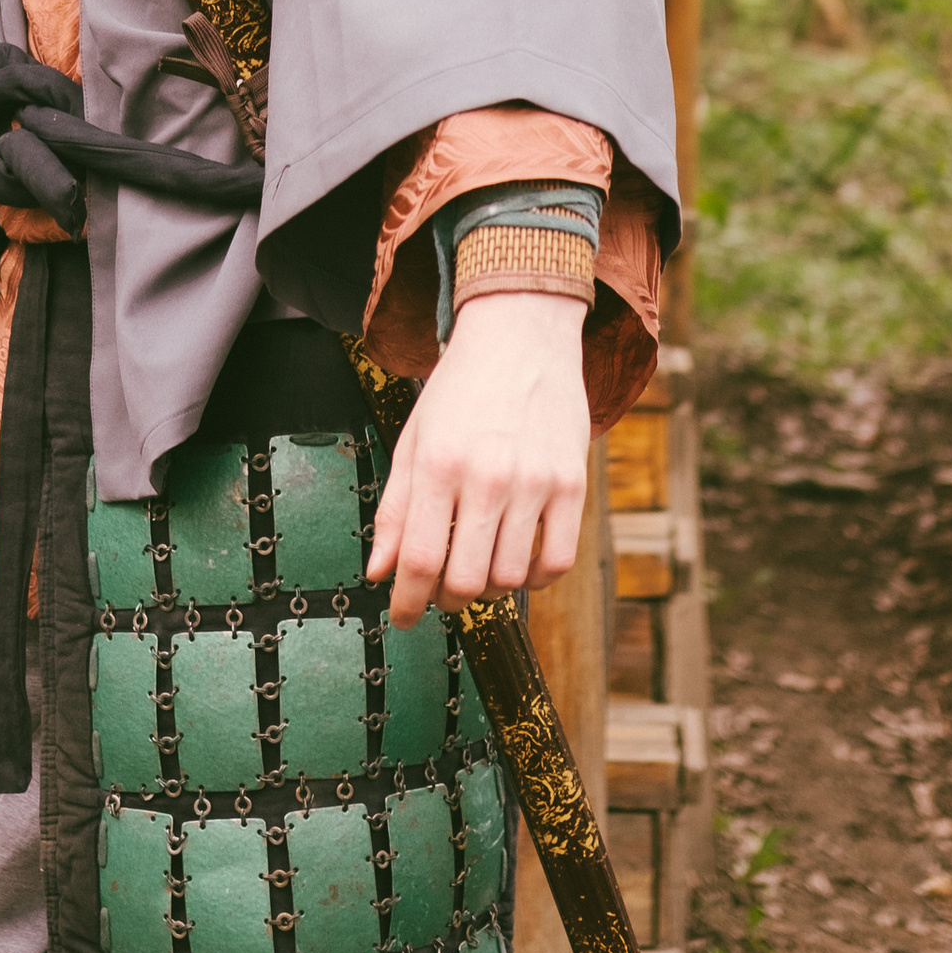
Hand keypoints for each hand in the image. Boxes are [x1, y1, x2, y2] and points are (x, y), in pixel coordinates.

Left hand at [366, 292, 590, 627]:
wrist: (521, 336)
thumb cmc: (461, 389)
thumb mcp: (414, 440)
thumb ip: (396, 508)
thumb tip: (378, 570)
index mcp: (440, 464)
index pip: (420, 559)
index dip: (408, 601)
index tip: (404, 616)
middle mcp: (488, 475)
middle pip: (465, 579)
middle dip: (447, 600)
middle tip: (441, 591)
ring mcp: (535, 481)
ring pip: (511, 577)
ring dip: (489, 589)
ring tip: (478, 569)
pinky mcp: (572, 484)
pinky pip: (558, 561)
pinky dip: (536, 578)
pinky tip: (519, 562)